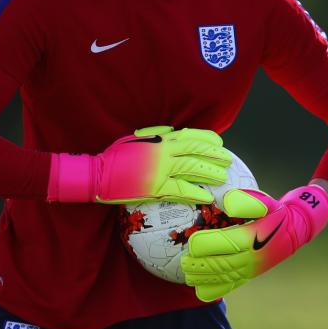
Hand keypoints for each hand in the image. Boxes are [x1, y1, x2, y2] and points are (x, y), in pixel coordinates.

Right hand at [47, 126, 230, 203]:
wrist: (98, 174)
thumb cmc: (116, 156)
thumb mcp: (137, 138)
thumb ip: (156, 134)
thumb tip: (174, 132)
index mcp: (159, 138)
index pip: (190, 135)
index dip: (208, 139)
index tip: (220, 143)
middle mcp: (163, 151)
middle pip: (196, 151)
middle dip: (215, 156)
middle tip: (228, 161)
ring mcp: (160, 170)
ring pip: (192, 169)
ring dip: (210, 173)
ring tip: (222, 178)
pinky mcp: (155, 188)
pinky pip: (180, 190)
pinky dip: (195, 192)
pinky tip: (206, 196)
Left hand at [181, 184, 327, 300]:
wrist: (293, 230)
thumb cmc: (273, 212)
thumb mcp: (264, 201)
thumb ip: (245, 201)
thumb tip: (225, 202)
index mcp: (252, 237)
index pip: (226, 243)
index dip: (207, 244)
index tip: (191, 242)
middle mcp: (251, 257)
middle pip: (221, 264)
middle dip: (200, 264)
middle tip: (183, 261)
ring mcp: (250, 269)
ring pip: (223, 277)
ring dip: (203, 278)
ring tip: (187, 274)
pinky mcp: (249, 276)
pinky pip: (230, 286)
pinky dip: (214, 289)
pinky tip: (199, 288)